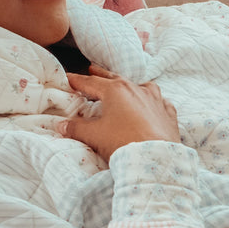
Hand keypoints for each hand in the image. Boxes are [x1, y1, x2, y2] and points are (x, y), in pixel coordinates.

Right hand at [61, 64, 179, 161]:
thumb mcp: (95, 135)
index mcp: (116, 90)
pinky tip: (151, 104)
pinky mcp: (167, 112)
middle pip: (114, 78)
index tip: (68, 78)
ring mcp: (155, 99)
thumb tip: (61, 125)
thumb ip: (76, 128)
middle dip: (101, 75)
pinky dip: (151, 100)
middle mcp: (136, 89)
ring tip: (123, 85)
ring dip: (128, 85)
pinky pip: (159, 101)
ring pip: (139, 85)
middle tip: (92, 68)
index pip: (90, 82)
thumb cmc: (124, 143)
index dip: (77, 80)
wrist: (156, 159)